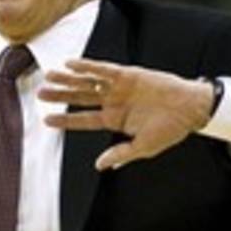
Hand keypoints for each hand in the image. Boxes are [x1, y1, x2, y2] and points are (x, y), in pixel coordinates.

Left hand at [38, 58, 212, 170]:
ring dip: (69, 79)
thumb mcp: (144, 147)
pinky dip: (88, 66)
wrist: (191, 109)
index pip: (83, 120)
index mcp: (115, 120)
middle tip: (40, 93)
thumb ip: (121, 153)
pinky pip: (104, 69)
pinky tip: (72, 64)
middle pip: (80, 98)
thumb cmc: (170, 129)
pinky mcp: (128, 74)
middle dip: (61, 96)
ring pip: (88, 82)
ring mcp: (119, 87)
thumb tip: (101, 166)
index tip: (46, 119)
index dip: (65, 120)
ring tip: (50, 76)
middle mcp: (113, 102)